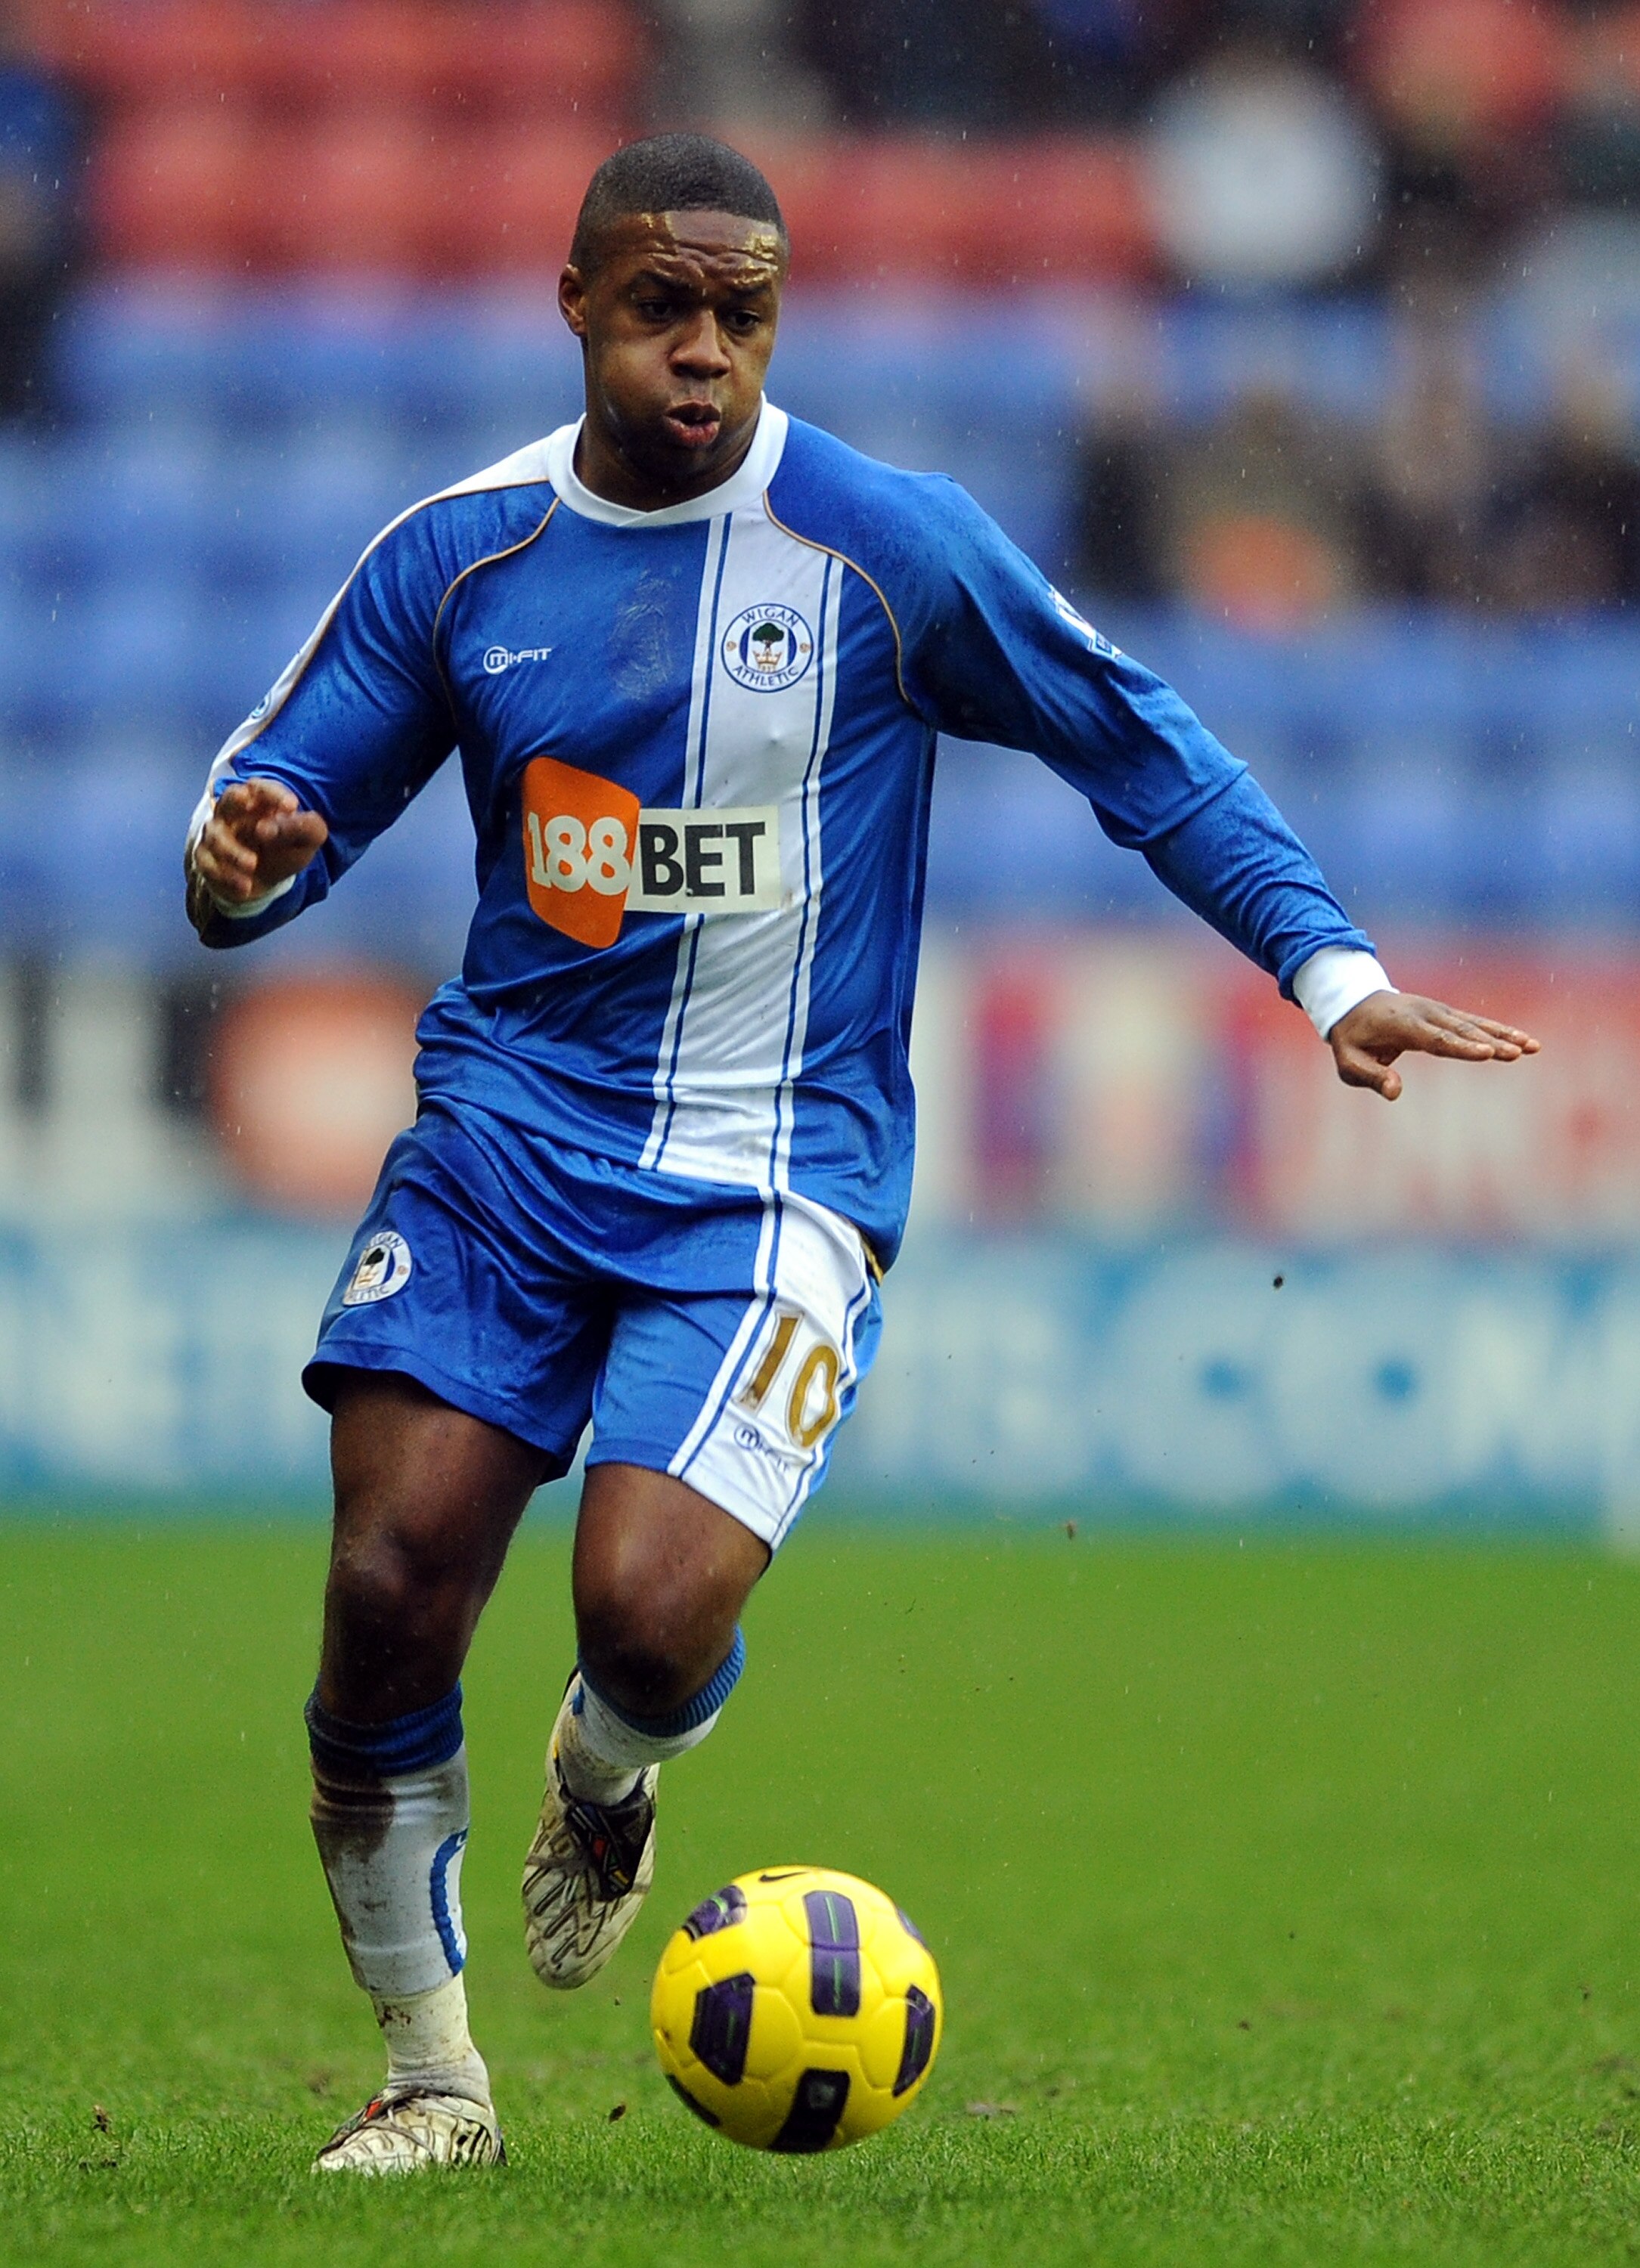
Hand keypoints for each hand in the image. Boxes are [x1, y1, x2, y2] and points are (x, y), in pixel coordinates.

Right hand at [191, 777, 327, 906]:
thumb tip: (272, 827)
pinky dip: (225, 875)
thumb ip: (305, 827)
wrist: (266, 882)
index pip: (261, 787)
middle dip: (237, 801)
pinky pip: (207, 862)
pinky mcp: (207, 858)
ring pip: (216, 835)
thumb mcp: (308, 839)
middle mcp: (235, 813)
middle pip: (229, 797)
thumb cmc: (285, 850)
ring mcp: (218, 834)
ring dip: (233, 851)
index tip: (292, 807)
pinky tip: (245, 886)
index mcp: (260, 801)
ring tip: (253, 865)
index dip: (274, 794)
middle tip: (252, 815)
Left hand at [1329, 991, 1539, 1101]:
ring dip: (1504, 1035)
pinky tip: (1524, 1041)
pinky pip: (1476, 1022)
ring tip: (1531, 1047)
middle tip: (1517, 1053)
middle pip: (1463, 1031)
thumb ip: (1369, 1076)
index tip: (1488, 1052)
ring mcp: (1438, 1011)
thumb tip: (1396, 1093)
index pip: (1437, 1039)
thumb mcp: (1348, 1061)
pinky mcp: (1446, 1014)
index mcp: (1403, 1025)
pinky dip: (1500, 1030)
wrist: (1353, 1002)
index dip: (1463, 1047)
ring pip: (1475, 1024)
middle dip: (1491, 1042)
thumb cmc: (1352, 1038)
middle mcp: (1426, 1014)